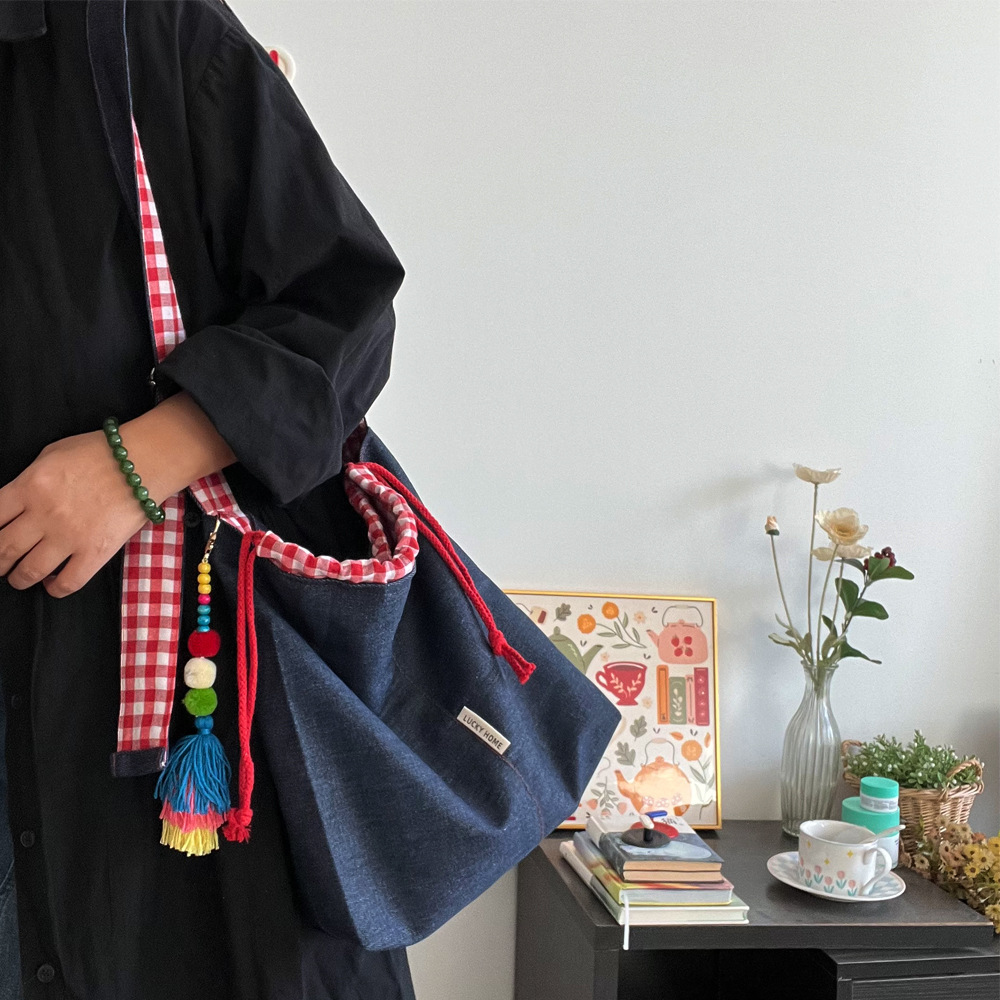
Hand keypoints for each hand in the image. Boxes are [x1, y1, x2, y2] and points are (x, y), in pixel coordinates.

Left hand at [0, 393, 235, 597]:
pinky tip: (53, 583)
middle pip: (3, 549)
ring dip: (19, 578)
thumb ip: (27, 480)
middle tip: (0, 563)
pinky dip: (55, 588)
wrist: (146, 461)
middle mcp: (45, 513)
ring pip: (29, 571)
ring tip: (21, 577)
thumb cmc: (101, 453)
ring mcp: (70, 535)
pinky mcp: (96, 551)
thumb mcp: (51, 454)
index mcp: (30, 485)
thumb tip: (13, 505)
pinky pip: (67, 583)